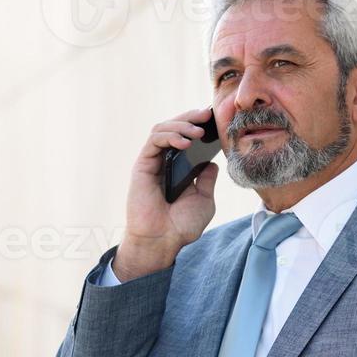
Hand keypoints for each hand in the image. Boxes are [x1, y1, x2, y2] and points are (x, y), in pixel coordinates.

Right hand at [113, 106, 218, 279]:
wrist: (162, 242)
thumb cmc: (181, 226)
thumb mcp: (204, 200)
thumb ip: (206, 180)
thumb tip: (212, 164)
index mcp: (179, 168)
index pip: (187, 138)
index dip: (199, 125)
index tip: (215, 119)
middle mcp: (164, 162)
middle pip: (174, 127)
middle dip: (191, 117)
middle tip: (207, 114)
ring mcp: (152, 162)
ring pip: (162, 129)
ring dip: (181, 124)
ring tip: (198, 131)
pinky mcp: (142, 165)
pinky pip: (154, 141)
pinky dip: (170, 136)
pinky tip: (185, 142)